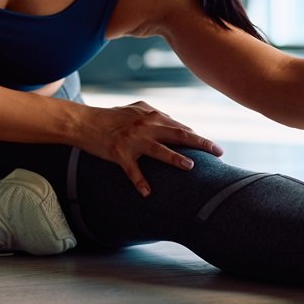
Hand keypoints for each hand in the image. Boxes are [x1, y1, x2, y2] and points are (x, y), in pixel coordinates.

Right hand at [77, 101, 223, 195]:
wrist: (84, 122)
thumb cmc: (111, 117)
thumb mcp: (135, 110)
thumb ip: (156, 115)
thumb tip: (177, 124)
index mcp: (151, 117)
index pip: (180, 127)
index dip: (198, 137)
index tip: (212, 147)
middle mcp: (145, 126)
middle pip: (179, 134)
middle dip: (201, 142)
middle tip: (219, 151)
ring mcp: (133, 140)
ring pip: (159, 150)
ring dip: (175, 158)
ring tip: (190, 166)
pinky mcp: (119, 153)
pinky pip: (132, 170)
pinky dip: (140, 182)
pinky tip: (147, 193)